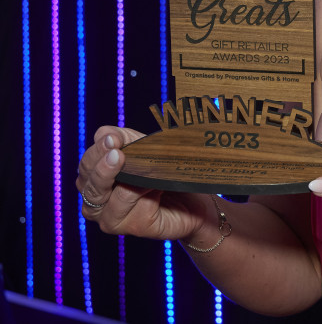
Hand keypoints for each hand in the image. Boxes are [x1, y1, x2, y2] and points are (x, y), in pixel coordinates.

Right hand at [76, 126, 210, 241]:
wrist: (196, 197)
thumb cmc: (164, 171)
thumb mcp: (144, 148)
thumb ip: (124, 139)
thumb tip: (104, 134)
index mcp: (94, 181)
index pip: (87, 165)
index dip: (97, 150)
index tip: (112, 139)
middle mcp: (97, 203)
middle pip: (90, 184)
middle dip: (103, 168)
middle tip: (117, 154)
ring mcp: (113, 218)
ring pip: (111, 198)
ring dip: (129, 179)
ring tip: (147, 167)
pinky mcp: (135, 227)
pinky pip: (136, 206)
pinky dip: (145, 191)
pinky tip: (157, 183)